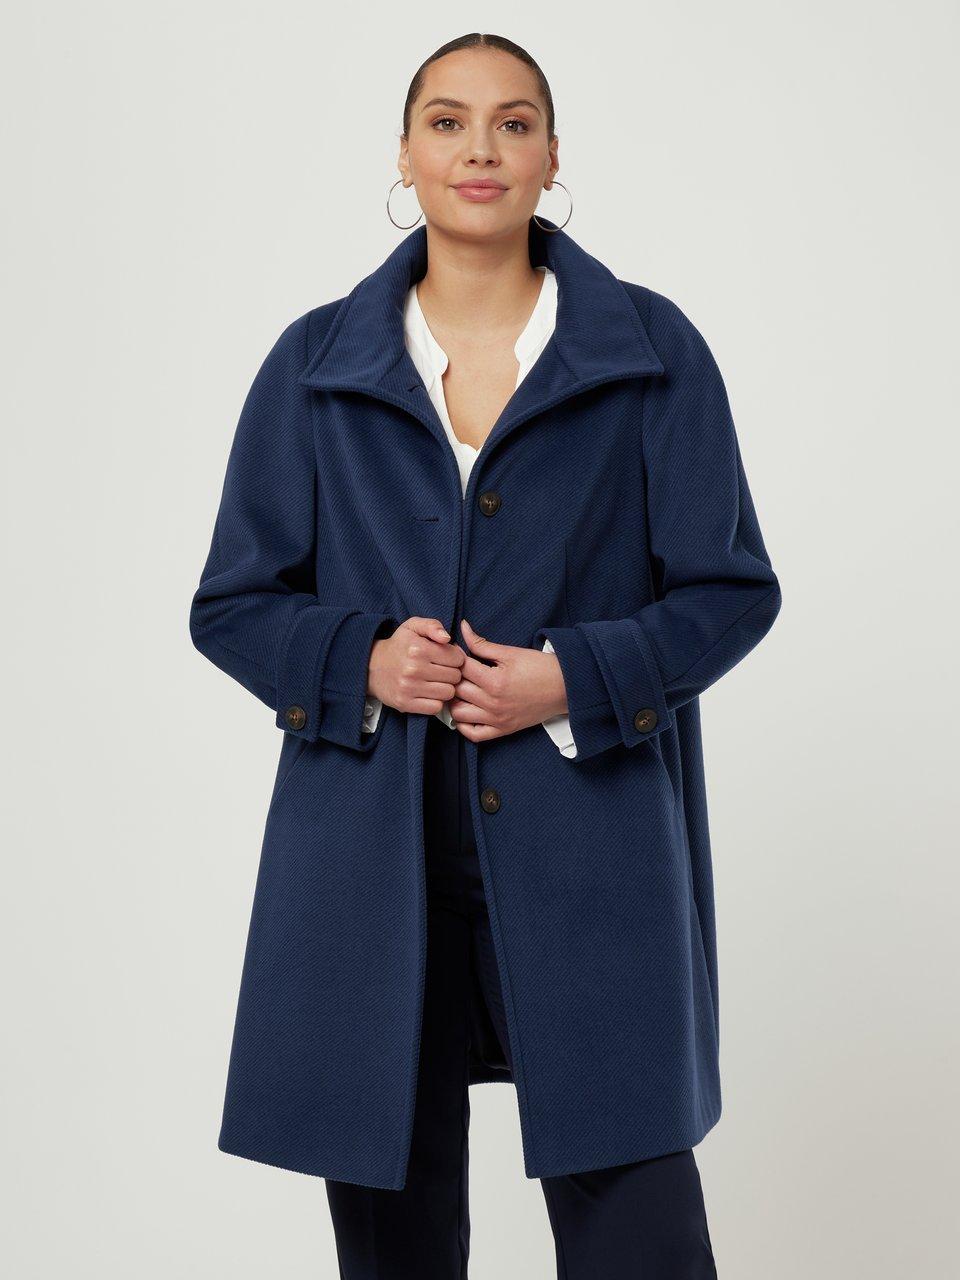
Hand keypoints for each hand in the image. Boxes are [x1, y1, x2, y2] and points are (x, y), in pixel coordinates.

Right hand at [367, 617, 465, 715]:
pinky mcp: (405, 703)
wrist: (370, 666)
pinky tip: (429, 693)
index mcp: (418, 648)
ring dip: (446, 688)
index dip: (456, 658)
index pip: (457, 658)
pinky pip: (435, 708)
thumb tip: (447, 638)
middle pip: (455, 676)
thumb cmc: (398, 646)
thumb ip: (432, 625)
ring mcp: (409, 688)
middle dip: (452, 673)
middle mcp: (413, 668)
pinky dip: (435, 702)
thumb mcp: (413, 626)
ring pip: (448, 693)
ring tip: (436, 682)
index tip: (447, 658)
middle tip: (441, 670)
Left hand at [448, 619, 568, 743]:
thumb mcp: (511, 652)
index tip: (455, 653)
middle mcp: (492, 703)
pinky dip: (463, 725)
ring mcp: (496, 719)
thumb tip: (463, 628)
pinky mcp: (502, 730)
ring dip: (453, 701)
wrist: (565, 688)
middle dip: (452, 677)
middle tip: (453, 670)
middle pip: (457, 690)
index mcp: (494, 681)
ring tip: (459, 690)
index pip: (461, 668)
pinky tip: (465, 710)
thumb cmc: (539, 668)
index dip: (455, 657)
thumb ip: (482, 644)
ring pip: (458, 714)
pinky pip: (474, 735)